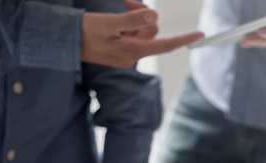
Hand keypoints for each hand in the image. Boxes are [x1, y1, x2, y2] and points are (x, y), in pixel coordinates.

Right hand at [81, 2, 202, 67]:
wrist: (65, 43)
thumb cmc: (84, 32)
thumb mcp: (108, 23)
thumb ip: (131, 20)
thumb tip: (154, 17)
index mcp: (133, 51)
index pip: (165, 45)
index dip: (183, 39)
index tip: (200, 34)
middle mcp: (132, 55)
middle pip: (151, 32)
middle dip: (142, 14)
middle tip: (127, 1)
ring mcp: (126, 53)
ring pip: (142, 30)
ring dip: (134, 15)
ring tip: (121, 6)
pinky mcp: (120, 49)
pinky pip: (132, 33)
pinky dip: (127, 22)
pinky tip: (114, 19)